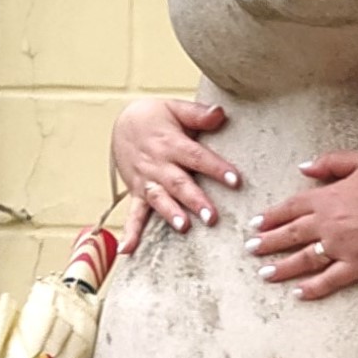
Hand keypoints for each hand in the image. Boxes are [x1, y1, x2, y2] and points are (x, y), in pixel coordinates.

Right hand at [110, 94, 238, 230]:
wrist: (122, 123)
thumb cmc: (155, 117)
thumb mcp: (175, 108)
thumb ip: (198, 114)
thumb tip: (220, 113)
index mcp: (171, 143)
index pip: (197, 157)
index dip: (216, 168)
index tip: (235, 180)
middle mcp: (158, 164)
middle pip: (178, 183)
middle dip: (195, 200)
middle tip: (211, 216)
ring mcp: (146, 180)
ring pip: (159, 198)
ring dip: (170, 213)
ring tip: (183, 226)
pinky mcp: (137, 192)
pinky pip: (133, 213)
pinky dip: (130, 231)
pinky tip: (128, 249)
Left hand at [250, 152, 357, 295]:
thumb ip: (330, 162)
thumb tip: (303, 168)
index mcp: (328, 197)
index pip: (290, 208)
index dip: (271, 217)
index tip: (255, 224)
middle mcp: (328, 224)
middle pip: (290, 235)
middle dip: (267, 243)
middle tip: (250, 250)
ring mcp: (341, 247)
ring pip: (303, 260)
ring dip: (281, 268)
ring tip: (264, 274)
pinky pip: (329, 280)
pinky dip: (312, 289)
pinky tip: (297, 294)